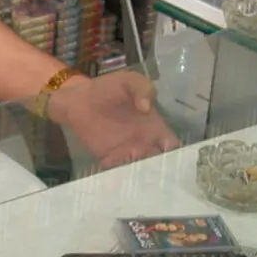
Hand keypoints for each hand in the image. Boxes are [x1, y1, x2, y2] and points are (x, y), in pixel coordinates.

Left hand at [48, 70, 181, 168]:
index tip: (174, 158)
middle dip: (159, 169)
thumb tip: (146, 107)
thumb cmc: (109, 88)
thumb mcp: (129, 81)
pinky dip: (120, 175)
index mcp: (156, 128)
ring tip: (136, 169)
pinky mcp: (110, 159)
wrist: (79, 99)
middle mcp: (145, 144)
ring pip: (141, 170)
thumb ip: (143, 89)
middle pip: (160, 164)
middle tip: (154, 168)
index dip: (177, 154)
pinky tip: (118, 171)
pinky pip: (119, 171)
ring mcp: (128, 153)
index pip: (173, 146)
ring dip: (141, 173)